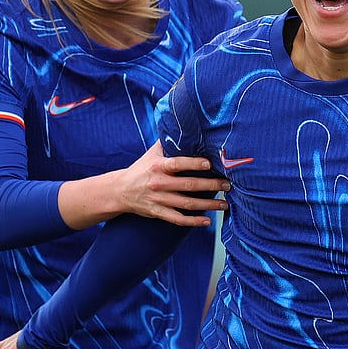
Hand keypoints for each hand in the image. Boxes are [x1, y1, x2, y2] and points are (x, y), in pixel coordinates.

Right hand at [113, 143, 229, 226]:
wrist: (120, 190)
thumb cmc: (141, 169)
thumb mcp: (152, 153)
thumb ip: (168, 142)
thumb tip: (186, 126)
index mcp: (158, 166)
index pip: (178, 164)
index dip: (193, 164)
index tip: (209, 164)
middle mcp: (159, 183)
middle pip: (188, 185)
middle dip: (211, 185)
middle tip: (227, 185)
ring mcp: (159, 200)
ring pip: (187, 204)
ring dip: (209, 205)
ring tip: (225, 204)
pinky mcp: (158, 212)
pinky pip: (178, 219)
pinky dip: (193, 222)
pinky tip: (207, 221)